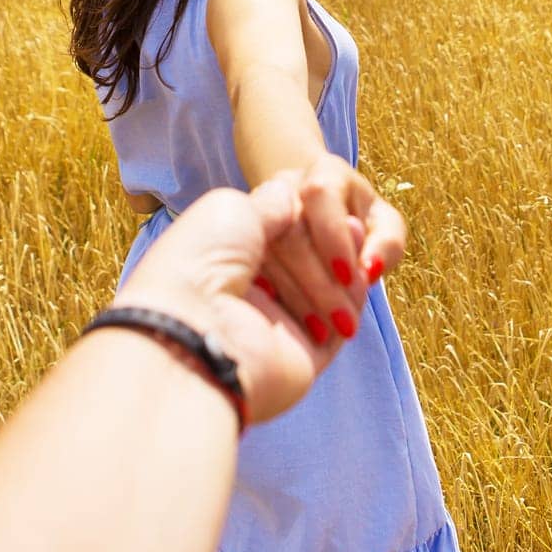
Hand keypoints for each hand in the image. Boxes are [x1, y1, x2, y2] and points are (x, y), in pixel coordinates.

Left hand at [110, 178, 360, 424]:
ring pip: (330, 288)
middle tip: (326, 245)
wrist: (195, 331)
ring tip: (349, 264)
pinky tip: (357, 284)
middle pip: (313, 256)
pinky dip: (352, 300)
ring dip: (341, 274)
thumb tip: (296, 195)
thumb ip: (275, 202)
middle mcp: (253, 287)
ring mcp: (279, 323)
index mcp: (231, 252)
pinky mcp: (302, 356)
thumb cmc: (203, 262)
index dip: (310, 218)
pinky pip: (340, 324)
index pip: (290, 226)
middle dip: (326, 249)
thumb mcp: (236, 208)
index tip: (316, 203)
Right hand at [252, 153, 407, 346]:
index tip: (352, 278)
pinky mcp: (244, 240)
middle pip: (290, 228)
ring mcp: (259, 213)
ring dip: (296, 296)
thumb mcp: (383, 226)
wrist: (320, 216)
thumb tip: (370, 270)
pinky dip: (273, 299)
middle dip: (318, 279)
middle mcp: (286, 186)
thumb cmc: (361, 223)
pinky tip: (291, 323)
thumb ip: (386, 244)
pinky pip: (252, 271)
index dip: (334, 236)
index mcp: (324, 173)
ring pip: (266, 253)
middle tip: (343, 322)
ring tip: (322, 332)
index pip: (320, 194)